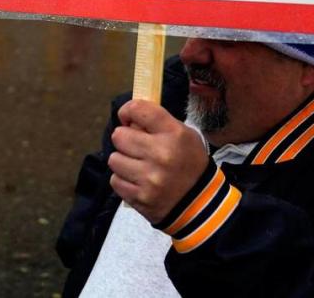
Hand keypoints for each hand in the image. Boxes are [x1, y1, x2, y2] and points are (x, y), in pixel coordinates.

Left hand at [108, 99, 209, 223]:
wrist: (200, 202)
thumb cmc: (190, 163)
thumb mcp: (185, 135)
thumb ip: (159, 123)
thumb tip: (130, 118)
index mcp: (174, 134)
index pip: (139, 110)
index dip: (128, 110)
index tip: (127, 117)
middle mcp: (161, 154)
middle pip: (119, 135)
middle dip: (124, 138)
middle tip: (134, 144)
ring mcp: (149, 178)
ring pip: (114, 159)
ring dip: (122, 160)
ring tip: (136, 164)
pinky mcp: (139, 197)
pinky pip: (115, 180)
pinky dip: (123, 179)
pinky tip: (136, 179)